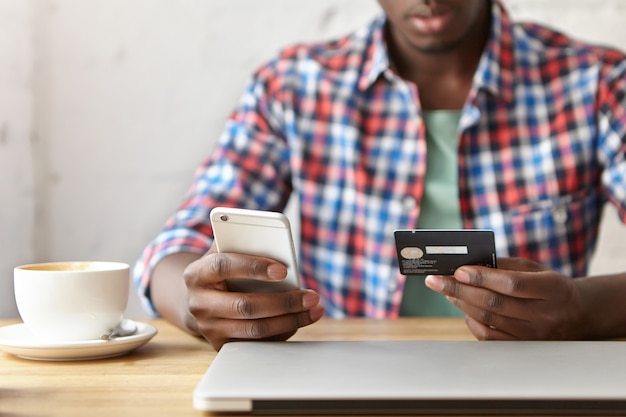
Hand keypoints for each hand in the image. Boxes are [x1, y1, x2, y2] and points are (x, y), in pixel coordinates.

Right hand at [183, 246, 324, 349]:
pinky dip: (283, 332)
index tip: (284, 270)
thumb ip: (243, 244)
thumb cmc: (222, 270)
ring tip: (314, 309)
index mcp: (197, 273)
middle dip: (284, 302)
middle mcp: (199, 303)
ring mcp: (209, 328)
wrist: (200, 299)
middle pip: (246, 306)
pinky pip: (258, 343)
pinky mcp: (221, 345)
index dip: (253, 267)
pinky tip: (300, 320)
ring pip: (256, 328)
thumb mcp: (225, 252)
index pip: (223, 266)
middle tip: (312, 296)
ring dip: (290, 320)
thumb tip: (276, 242)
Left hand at [425, 257, 586, 339]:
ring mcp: (534, 334)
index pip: (511, 284)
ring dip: (461, 303)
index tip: (458, 270)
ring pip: (489, 320)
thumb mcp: (536, 269)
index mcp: (552, 289)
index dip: (482, 277)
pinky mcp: (523, 347)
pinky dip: (472, 321)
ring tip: (445, 290)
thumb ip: (506, 265)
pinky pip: (490, 337)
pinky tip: (463, 308)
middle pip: (494, 303)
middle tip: (436, 280)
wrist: (578, 315)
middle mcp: (544, 314)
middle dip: (460, 290)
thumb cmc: (550, 286)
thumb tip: (469, 263)